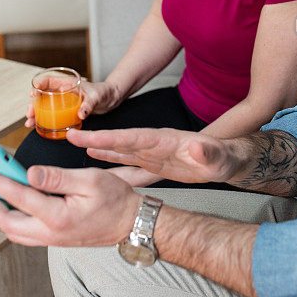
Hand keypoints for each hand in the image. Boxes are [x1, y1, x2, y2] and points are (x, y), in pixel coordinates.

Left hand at [0, 164, 140, 246]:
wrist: (131, 223)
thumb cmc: (115, 200)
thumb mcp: (90, 180)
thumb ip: (57, 177)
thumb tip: (29, 173)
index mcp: (58, 217)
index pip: (18, 197)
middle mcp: (51, 233)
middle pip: (7, 223)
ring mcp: (52, 240)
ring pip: (14, 231)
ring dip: (0, 213)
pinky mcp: (55, 239)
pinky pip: (25, 234)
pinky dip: (13, 219)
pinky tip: (15, 204)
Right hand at [25, 79, 119, 127]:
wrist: (111, 99)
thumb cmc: (104, 92)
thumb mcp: (96, 97)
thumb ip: (89, 105)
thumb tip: (80, 114)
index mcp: (67, 83)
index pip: (48, 80)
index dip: (38, 86)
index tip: (33, 94)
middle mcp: (63, 91)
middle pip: (43, 95)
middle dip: (33, 104)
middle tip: (30, 114)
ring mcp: (64, 101)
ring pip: (45, 106)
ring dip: (36, 114)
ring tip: (29, 123)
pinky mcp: (67, 111)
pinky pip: (52, 114)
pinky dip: (44, 120)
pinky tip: (37, 127)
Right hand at [67, 127, 241, 184]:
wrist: (227, 161)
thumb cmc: (224, 158)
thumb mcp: (218, 157)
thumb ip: (206, 153)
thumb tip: (196, 150)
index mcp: (165, 140)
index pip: (133, 137)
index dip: (110, 137)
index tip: (88, 137)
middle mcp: (154, 144)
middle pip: (120, 140)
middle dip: (95, 137)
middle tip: (69, 133)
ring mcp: (152, 153)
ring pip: (120, 149)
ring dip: (98, 146)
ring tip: (75, 141)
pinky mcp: (153, 162)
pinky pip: (128, 161)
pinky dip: (110, 158)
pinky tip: (96, 158)